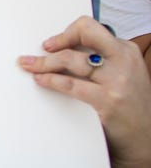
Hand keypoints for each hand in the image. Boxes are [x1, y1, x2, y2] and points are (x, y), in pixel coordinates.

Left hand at [19, 15, 150, 167]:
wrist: (144, 138)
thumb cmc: (128, 104)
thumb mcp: (122, 73)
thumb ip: (101, 58)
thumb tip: (63, 47)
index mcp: (126, 50)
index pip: (92, 28)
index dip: (69, 33)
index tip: (52, 43)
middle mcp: (124, 60)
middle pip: (85, 34)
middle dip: (59, 39)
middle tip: (41, 49)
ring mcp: (117, 80)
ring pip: (71, 59)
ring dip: (44, 62)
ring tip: (28, 65)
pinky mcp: (108, 100)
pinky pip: (71, 84)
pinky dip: (50, 80)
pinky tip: (40, 80)